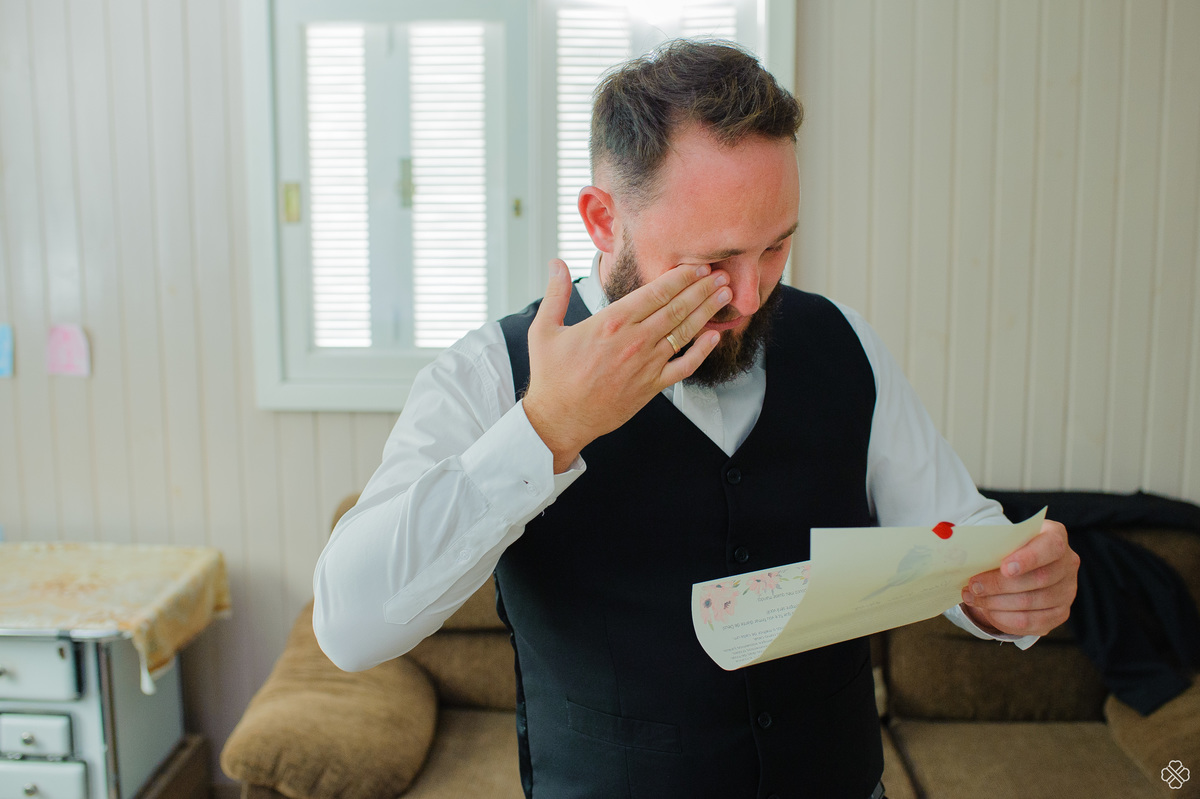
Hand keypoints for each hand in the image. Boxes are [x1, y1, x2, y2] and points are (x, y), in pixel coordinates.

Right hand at [523, 258, 730, 471]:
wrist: (560, 419)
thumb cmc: (551, 375)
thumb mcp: (545, 329)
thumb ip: (556, 293)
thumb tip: (555, 263)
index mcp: (612, 322)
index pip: (656, 291)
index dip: (681, 276)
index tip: (698, 265)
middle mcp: (635, 340)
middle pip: (677, 307)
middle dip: (702, 289)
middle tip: (722, 275)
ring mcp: (646, 364)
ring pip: (685, 331)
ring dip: (707, 312)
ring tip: (724, 296)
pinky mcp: (652, 386)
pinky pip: (684, 366)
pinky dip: (702, 351)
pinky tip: (714, 336)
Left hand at [959, 519, 1078, 636]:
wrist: (1020, 564)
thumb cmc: (1007, 548)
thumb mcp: (1003, 539)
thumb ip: (992, 544)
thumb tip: (962, 555)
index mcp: (1055, 537)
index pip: (1051, 547)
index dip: (1029, 559)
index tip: (1005, 568)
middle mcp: (1068, 564)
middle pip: (1039, 579)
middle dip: (1000, 585)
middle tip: (973, 586)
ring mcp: (1067, 591)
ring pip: (1032, 603)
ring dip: (997, 603)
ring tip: (973, 598)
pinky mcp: (1060, 613)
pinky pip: (1032, 623)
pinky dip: (1005, 619)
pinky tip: (987, 611)